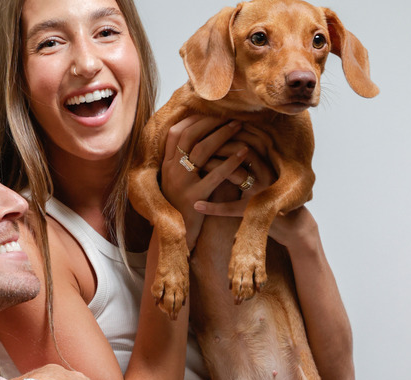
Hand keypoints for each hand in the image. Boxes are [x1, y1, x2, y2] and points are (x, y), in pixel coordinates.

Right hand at [161, 115, 251, 248]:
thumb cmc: (181, 205)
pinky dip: (231, 161)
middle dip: (211, 122)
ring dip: (223, 135)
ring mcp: (181, 183)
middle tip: (230, 116)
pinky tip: (244, 153)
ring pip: (202, 150)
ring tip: (239, 127)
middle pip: (189, 136)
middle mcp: (171, 171)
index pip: (176, 132)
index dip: (194, 120)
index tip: (212, 113)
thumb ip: (182, 161)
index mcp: (166, 165)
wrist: (176, 234)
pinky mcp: (194, 197)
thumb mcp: (176, 180)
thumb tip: (197, 136)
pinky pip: (215, 174)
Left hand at [192, 124, 318, 249]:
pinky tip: (197, 206)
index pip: (247, 135)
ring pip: (236, 174)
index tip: (206, 127)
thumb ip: (245, 155)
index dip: (225, 130)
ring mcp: (262, 190)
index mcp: (267, 159)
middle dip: (217, 145)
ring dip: (214, 168)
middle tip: (196, 143)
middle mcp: (266, 172)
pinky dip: (213, 207)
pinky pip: (231, 208)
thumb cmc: (265, 193)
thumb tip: (221, 135)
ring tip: (196, 166)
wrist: (287, 223)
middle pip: (242, 149)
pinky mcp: (256, 210)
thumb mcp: (257, 171)